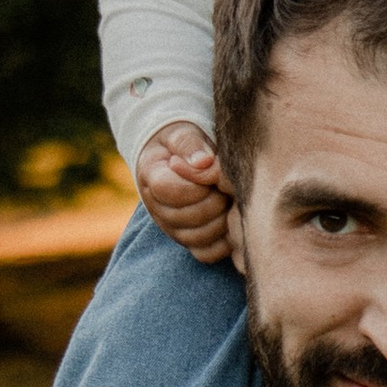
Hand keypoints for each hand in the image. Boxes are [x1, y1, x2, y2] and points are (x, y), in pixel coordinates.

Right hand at [139, 122, 233, 262]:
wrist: (178, 159)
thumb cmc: (183, 143)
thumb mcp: (182, 133)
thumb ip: (190, 144)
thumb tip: (204, 162)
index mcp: (152, 178)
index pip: (170, 190)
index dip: (198, 182)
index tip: (213, 167)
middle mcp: (157, 209)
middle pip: (189, 216)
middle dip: (217, 199)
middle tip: (229, 184)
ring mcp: (172, 228)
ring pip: (200, 237)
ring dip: (224, 219)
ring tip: (232, 199)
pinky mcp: (189, 241)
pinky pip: (207, 253)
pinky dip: (225, 242)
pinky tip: (234, 220)